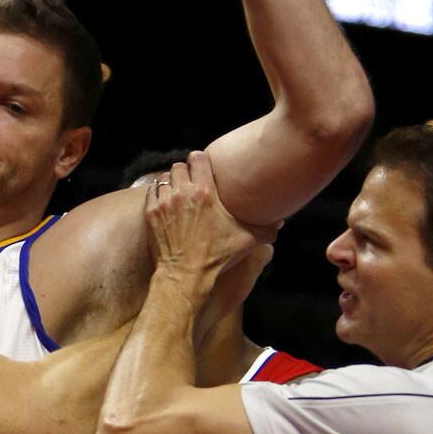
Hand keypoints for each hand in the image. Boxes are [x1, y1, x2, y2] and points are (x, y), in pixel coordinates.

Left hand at [144, 151, 276, 277]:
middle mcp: (183, 193)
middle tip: (191, 183)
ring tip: (177, 193)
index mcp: (205, 192)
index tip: (203, 168)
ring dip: (171, 183)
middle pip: (179, 167)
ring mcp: (164, 202)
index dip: (200, 160)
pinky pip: (152, 192)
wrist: (185, 275)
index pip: (198, 158)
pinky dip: (158, 194)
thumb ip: (266, 229)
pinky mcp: (151, 213)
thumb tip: (281, 223)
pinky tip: (165, 203)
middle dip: (185, 172)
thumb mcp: (246, 240)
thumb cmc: (216, 256)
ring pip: (164, 178)